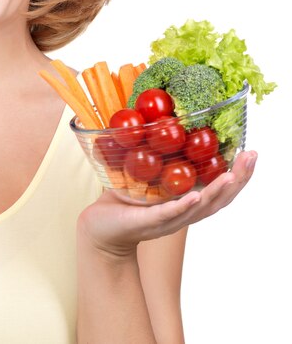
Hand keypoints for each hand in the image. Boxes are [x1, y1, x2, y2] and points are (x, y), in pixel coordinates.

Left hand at [78, 150, 256, 256]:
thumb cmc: (121, 203)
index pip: (218, 190)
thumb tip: (155, 122)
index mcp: (184, 203)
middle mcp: (182, 214)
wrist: (99, 229)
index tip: (250, 153)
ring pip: (199, 208)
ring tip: (233, 175)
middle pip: (218, 199)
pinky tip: (195, 197)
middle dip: (238, 178)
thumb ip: (155, 156)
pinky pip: (168, 214)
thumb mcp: (143, 176)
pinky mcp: (147, 222)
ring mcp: (167, 220)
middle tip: (252, 157)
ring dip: (217, 191)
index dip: (237, 174)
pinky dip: (184, 206)